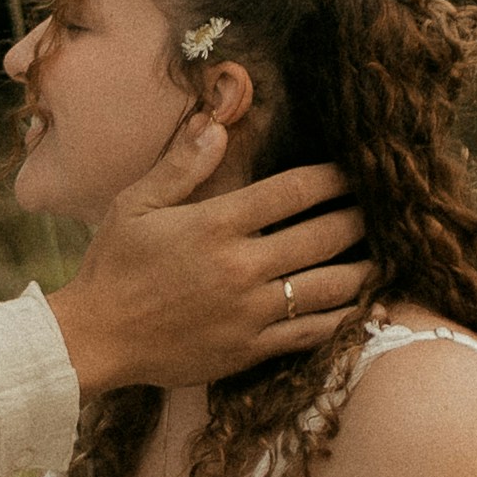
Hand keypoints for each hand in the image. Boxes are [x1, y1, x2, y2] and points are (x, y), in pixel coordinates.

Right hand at [49, 109, 367, 394]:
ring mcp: (250, 313)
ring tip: (381, 255)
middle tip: (377, 209)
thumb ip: (180, 165)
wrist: (96, 339)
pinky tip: (360, 305)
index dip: (332, 177)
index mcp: (215, 225)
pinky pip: (312, 333)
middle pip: (324, 236)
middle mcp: (240, 267)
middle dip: (358, 218)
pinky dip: (344, 318)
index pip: (293, 192)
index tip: (352, 171)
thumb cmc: (113, 265)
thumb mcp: (135, 205)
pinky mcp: (252, 350)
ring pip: (330, 287)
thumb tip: (217, 126)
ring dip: (363, 268)